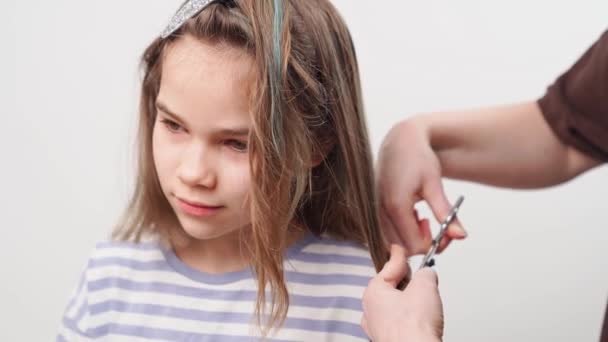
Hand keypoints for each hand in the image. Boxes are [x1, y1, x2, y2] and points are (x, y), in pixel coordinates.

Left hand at [362, 245, 442, 341]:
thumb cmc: (412, 328)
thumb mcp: (424, 286)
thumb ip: (425, 274)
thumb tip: (427, 274)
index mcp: (373, 293)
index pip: (388, 267)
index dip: (399, 256)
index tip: (399, 249)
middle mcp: (370, 311)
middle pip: (391, 287)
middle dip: (407, 282)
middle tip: (421, 278)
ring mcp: (378, 329)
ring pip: (394, 307)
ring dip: (409, 302)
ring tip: (424, 304)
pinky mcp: (389, 341)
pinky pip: (399, 323)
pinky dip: (410, 319)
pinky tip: (421, 321)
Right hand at [376, 118, 465, 255]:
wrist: (399, 140)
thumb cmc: (417, 157)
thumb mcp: (434, 184)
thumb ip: (446, 213)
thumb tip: (461, 236)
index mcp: (396, 205)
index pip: (414, 245)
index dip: (432, 244)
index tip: (444, 231)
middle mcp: (381, 211)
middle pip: (403, 248)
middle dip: (422, 242)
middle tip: (433, 225)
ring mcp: (375, 211)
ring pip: (394, 242)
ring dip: (410, 237)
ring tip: (421, 217)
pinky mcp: (374, 209)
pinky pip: (387, 232)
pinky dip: (401, 230)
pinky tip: (411, 214)